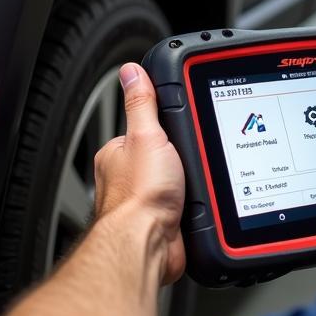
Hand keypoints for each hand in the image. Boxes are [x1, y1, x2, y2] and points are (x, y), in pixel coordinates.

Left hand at [93, 63, 185, 283]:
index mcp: (119, 154)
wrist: (148, 244)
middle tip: (189, 162)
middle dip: (182, 159)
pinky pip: (187, 203)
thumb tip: (132, 72)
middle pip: (166, 154)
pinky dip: (194, 204)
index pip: (146, 129)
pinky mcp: (165, 220)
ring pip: (178, 180)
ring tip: (193, 185)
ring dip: (189, 183)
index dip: (166, 127)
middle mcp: (129, 177)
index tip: (180, 130)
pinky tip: (196, 203)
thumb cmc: (138, 197)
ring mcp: (148, 199)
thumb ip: (142, 104)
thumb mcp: (146, 136)